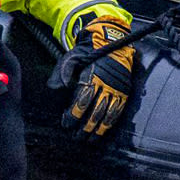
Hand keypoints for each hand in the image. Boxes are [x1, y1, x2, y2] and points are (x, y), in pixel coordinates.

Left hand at [64, 14, 137, 137]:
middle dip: (85, 127)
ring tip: (91, 139)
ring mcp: (116, 88)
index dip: (73, 115)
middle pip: (95, 112)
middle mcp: (105, 85)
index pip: (81, 102)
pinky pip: (118, 110)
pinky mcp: (124, 90)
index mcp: (90, 77)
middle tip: (77, 137)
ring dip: (99, 129)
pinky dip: (111, 122)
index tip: (67, 124)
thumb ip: (62, 74)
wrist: (111, 40)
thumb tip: (55, 89)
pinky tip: (105, 130)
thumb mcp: (70, 58)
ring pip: (108, 114)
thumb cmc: (88, 51)